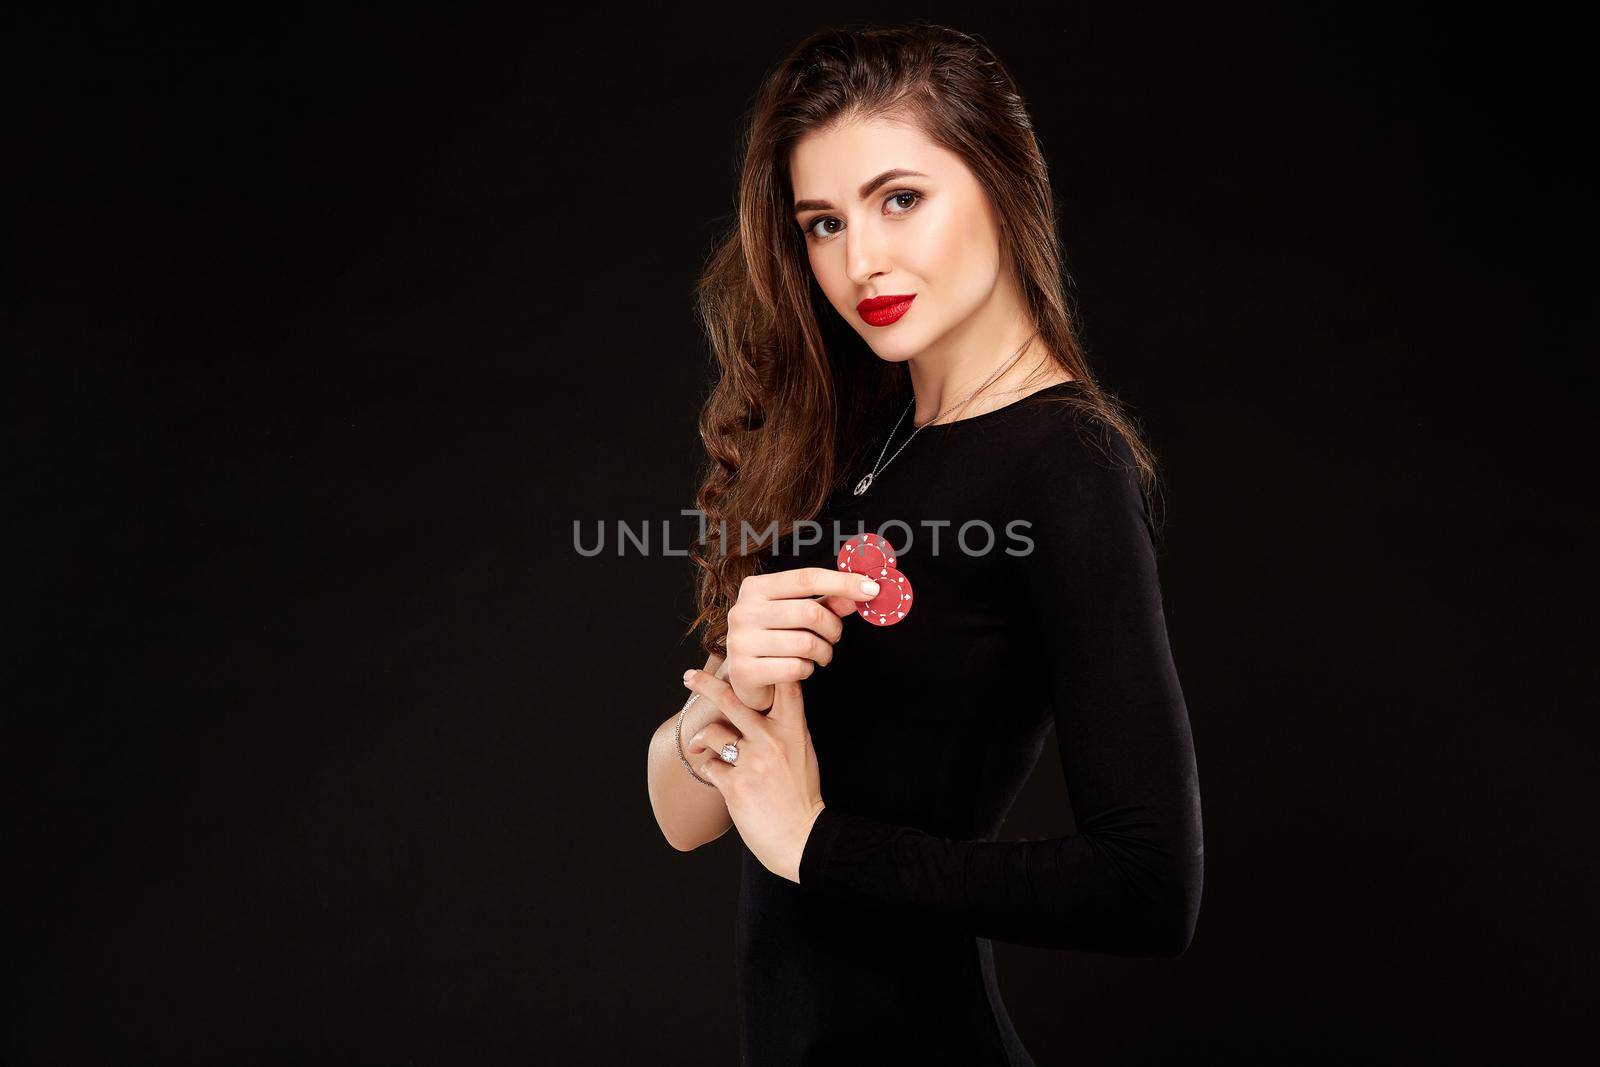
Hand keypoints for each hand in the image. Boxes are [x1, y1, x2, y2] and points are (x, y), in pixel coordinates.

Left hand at [686, 672, 823, 883]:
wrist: (802, 838)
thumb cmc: (801, 796)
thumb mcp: (804, 752)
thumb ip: (786, 726)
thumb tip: (760, 705)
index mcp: (794, 730)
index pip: (782, 685)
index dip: (765, 664)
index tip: (749, 651)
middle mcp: (773, 740)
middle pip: (734, 699)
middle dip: (706, 685)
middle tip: (688, 676)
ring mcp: (753, 761)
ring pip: (714, 733)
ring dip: (706, 741)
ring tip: (705, 749)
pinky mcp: (735, 785)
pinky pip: (709, 765)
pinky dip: (710, 769)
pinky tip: (719, 776)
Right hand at [725, 567, 880, 710]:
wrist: (744, 678)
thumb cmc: (774, 640)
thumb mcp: (798, 616)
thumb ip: (828, 602)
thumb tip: (864, 589)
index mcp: (755, 588)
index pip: (806, 578)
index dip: (843, 582)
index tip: (871, 589)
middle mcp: (743, 611)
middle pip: (809, 612)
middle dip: (833, 627)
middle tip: (835, 636)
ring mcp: (741, 641)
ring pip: (805, 643)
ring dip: (824, 652)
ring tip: (820, 655)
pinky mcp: (745, 670)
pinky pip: (795, 668)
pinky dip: (807, 670)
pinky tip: (801, 669)